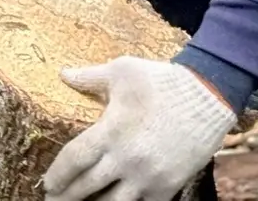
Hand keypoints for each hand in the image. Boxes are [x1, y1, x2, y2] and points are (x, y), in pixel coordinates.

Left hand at [44, 57, 233, 200]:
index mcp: (111, 130)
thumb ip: (89, 77)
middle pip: (87, 187)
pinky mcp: (168, 185)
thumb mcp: (122, 70)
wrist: (209, 95)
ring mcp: (149, 176)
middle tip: (53, 200)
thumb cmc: (161, 80)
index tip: (47, 183)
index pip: (74, 160)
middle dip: (67, 196)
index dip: (57, 175)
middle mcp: (127, 159)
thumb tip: (63, 75)